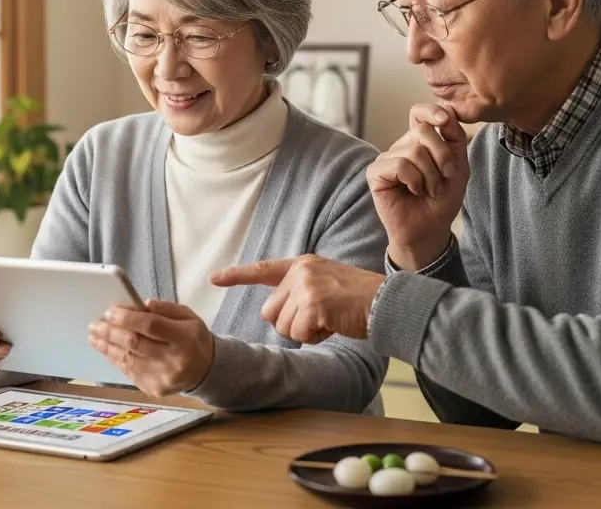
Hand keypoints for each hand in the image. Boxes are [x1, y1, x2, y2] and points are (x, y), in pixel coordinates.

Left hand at [88, 300, 214, 397]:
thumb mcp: (188, 317)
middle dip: (110, 332)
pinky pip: (128, 372)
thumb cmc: (193, 339)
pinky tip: (106, 349)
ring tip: (93, 336)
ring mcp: (162, 378)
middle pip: (135, 344)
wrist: (206, 371)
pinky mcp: (154, 389)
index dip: (128, 318)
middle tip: (95, 324)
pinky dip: (115, 359)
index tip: (110, 311)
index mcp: (184, 338)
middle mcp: (173, 360)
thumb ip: (166, 309)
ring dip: (107, 346)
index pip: (151, 326)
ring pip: (127, 359)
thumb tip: (142, 304)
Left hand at [211, 255, 384, 343]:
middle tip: (320, 317)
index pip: (264, 269)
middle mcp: (301, 271)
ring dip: (305, 332)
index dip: (237, 275)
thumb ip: (299, 291)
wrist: (386, 302)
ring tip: (330, 319)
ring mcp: (306, 287)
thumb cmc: (358, 300)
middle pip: (271, 312)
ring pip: (283, 326)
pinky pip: (299, 334)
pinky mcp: (313, 304)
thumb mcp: (325, 284)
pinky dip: (315, 337)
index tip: (214, 278)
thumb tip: (273, 313)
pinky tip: (333, 324)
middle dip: (290, 323)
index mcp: (302, 264)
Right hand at [367, 103, 469, 269]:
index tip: (444, 120)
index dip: (431, 110)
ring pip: (413, 151)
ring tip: (429, 190)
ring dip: (430, 175)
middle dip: (441, 156)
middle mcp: (401, 146)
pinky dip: (414, 180)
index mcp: (420, 141)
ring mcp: (387, 158)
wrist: (431, 229)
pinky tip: (413, 191)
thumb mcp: (458, 166)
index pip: (419, 113)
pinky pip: (399, 165)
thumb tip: (448, 110)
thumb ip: (454, 137)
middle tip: (444, 177)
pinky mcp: (376, 173)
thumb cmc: (443, 199)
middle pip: (422, 131)